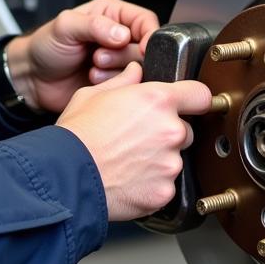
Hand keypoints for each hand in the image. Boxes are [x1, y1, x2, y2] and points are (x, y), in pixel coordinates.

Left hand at [5, 0, 158, 113]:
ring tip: (93, 68)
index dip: (148, 35)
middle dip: (123, 55)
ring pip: (138, 68)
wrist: (32, 78)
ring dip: (116, 71)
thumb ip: (94, 25)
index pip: (145, 20)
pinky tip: (93, 80)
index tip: (143, 49)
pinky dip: (113, 86)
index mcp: (111, 14)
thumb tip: (122, 34)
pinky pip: (128, 86)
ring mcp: (117, 60)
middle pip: (144, 47)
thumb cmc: (45, 46)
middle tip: (98, 57)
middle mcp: (118, 36)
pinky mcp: (114, 82)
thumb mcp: (65, 26)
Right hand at [56, 63, 212, 220]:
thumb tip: (135, 72)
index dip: (194, 99)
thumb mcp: (93, 94)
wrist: (64, 176)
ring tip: (129, 161)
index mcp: (157, 100)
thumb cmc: (76, 135)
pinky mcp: (164, 191)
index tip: (189, 105)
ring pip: (175, 159)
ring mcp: (170, 163)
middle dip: (167, 133)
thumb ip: (123, 81)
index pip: (200, 94)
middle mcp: (170, 130)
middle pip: (185, 129)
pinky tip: (129, 180)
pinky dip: (152, 185)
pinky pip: (166, 185)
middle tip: (139, 139)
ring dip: (160, 160)